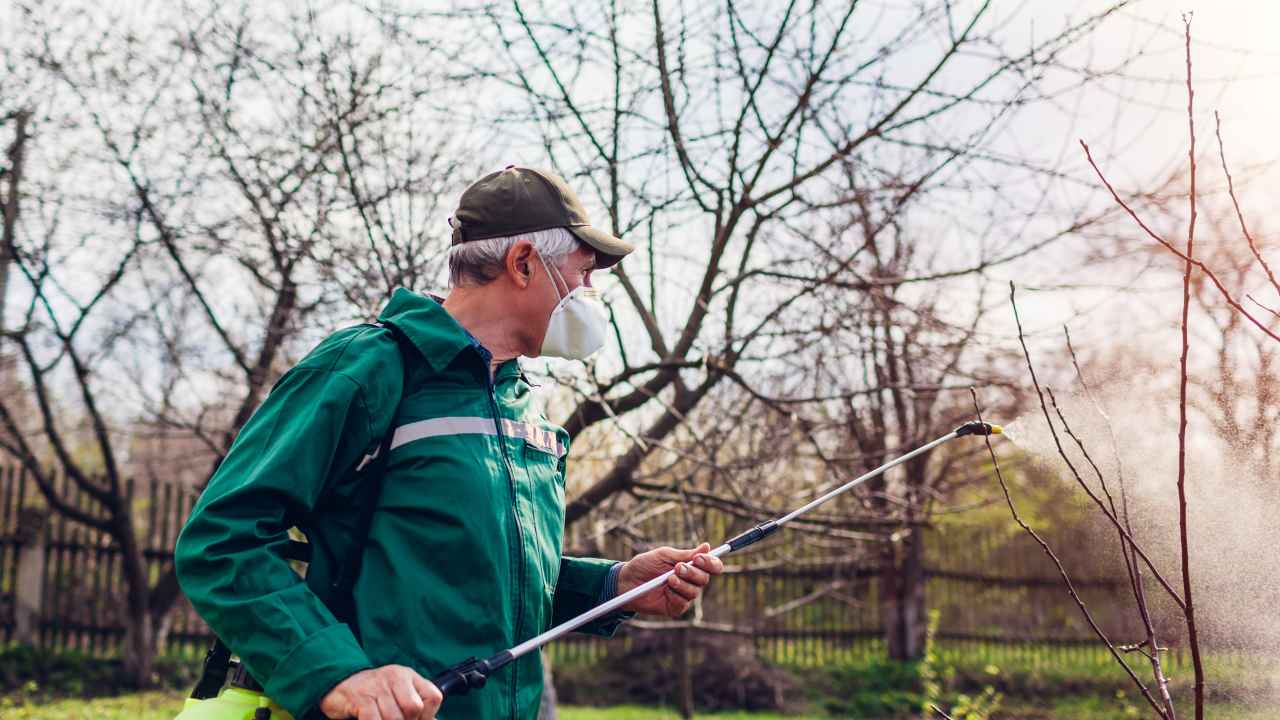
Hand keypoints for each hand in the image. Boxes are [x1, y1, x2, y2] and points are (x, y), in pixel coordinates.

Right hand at [319, 665, 441, 719]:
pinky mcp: (360, 698)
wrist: (341, 683)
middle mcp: (395, 677)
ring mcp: (377, 686)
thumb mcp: (399, 693)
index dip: (428, 716)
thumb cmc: (374, 692)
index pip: (434, 697)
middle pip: (414, 708)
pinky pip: (373, 719)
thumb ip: (415, 706)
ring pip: (393, 718)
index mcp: (409, 676)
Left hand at [616, 542, 724, 617]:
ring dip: (682, 584)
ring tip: (668, 579)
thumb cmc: (645, 565)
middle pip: (704, 579)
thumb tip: (707, 547)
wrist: (626, 581)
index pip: (712, 566)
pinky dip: (676, 596)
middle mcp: (690, 581)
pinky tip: (666, 591)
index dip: (710, 563)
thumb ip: (686, 554)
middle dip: (692, 572)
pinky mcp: (675, 607)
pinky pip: (683, 603)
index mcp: (691, 566)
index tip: (699, 559)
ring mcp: (683, 595)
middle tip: (677, 567)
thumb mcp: (664, 555)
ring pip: (694, 592)